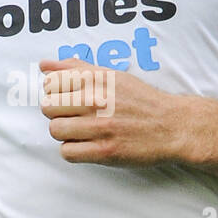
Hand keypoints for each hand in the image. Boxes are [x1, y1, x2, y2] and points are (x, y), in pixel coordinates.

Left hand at [39, 56, 186, 164]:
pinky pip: (67, 152)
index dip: (56, 91)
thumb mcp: (112, 75)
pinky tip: (86, 145)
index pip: (50, 82)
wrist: (173, 126)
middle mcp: (96, 101)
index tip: (69, 97)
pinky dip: (73, 150)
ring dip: (64, 132)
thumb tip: (44, 65)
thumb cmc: (142, 101)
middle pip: (48, 107)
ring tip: (81, 131)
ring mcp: (100, 127)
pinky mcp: (105, 151)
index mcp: (96, 80)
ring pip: (55, 130)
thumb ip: (77, 68)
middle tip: (75, 116)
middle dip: (57, 112)